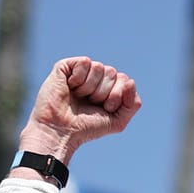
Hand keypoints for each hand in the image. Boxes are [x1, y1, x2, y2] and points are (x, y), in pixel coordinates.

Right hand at [19, 57, 141, 160]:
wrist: (61, 130)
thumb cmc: (87, 128)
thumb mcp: (117, 122)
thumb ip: (132, 104)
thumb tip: (131, 81)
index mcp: (108, 89)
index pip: (124, 79)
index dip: (117, 95)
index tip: (105, 109)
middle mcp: (95, 78)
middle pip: (112, 72)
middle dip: (103, 93)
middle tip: (90, 103)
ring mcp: (81, 71)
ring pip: (99, 67)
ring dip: (90, 88)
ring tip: (79, 97)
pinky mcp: (66, 66)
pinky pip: (85, 62)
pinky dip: (80, 78)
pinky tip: (70, 87)